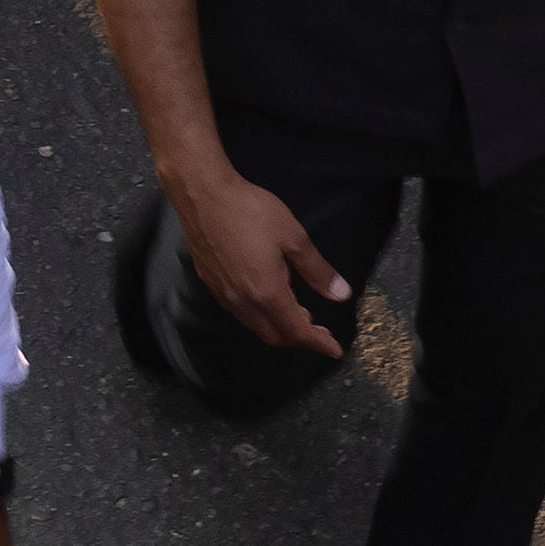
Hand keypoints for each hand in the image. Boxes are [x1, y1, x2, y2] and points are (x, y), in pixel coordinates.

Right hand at [170, 161, 352, 359]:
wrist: (203, 195)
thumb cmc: (250, 211)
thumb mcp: (294, 238)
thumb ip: (317, 271)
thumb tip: (341, 294)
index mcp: (267, 293)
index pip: (297, 332)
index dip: (319, 343)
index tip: (335, 350)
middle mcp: (243, 301)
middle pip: (275, 336)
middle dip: (299, 338)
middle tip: (319, 330)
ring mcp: (224, 294)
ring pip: (256, 326)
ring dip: (279, 327)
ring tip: (298, 313)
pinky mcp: (211, 284)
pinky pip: (240, 312)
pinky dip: (260, 316)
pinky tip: (268, 297)